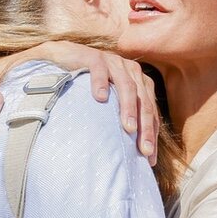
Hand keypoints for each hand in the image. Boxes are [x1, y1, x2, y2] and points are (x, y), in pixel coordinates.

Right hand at [29, 41, 158, 164]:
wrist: (64, 57)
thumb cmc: (88, 85)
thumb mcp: (110, 102)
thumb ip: (122, 117)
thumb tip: (130, 151)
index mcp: (139, 82)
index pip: (150, 111)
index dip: (152, 135)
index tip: (150, 160)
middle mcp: (131, 71)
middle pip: (143, 101)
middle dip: (145, 127)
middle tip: (144, 150)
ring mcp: (113, 63)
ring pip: (127, 87)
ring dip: (128, 108)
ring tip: (129, 128)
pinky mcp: (94, 57)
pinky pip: (99, 71)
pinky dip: (101, 83)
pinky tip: (100, 98)